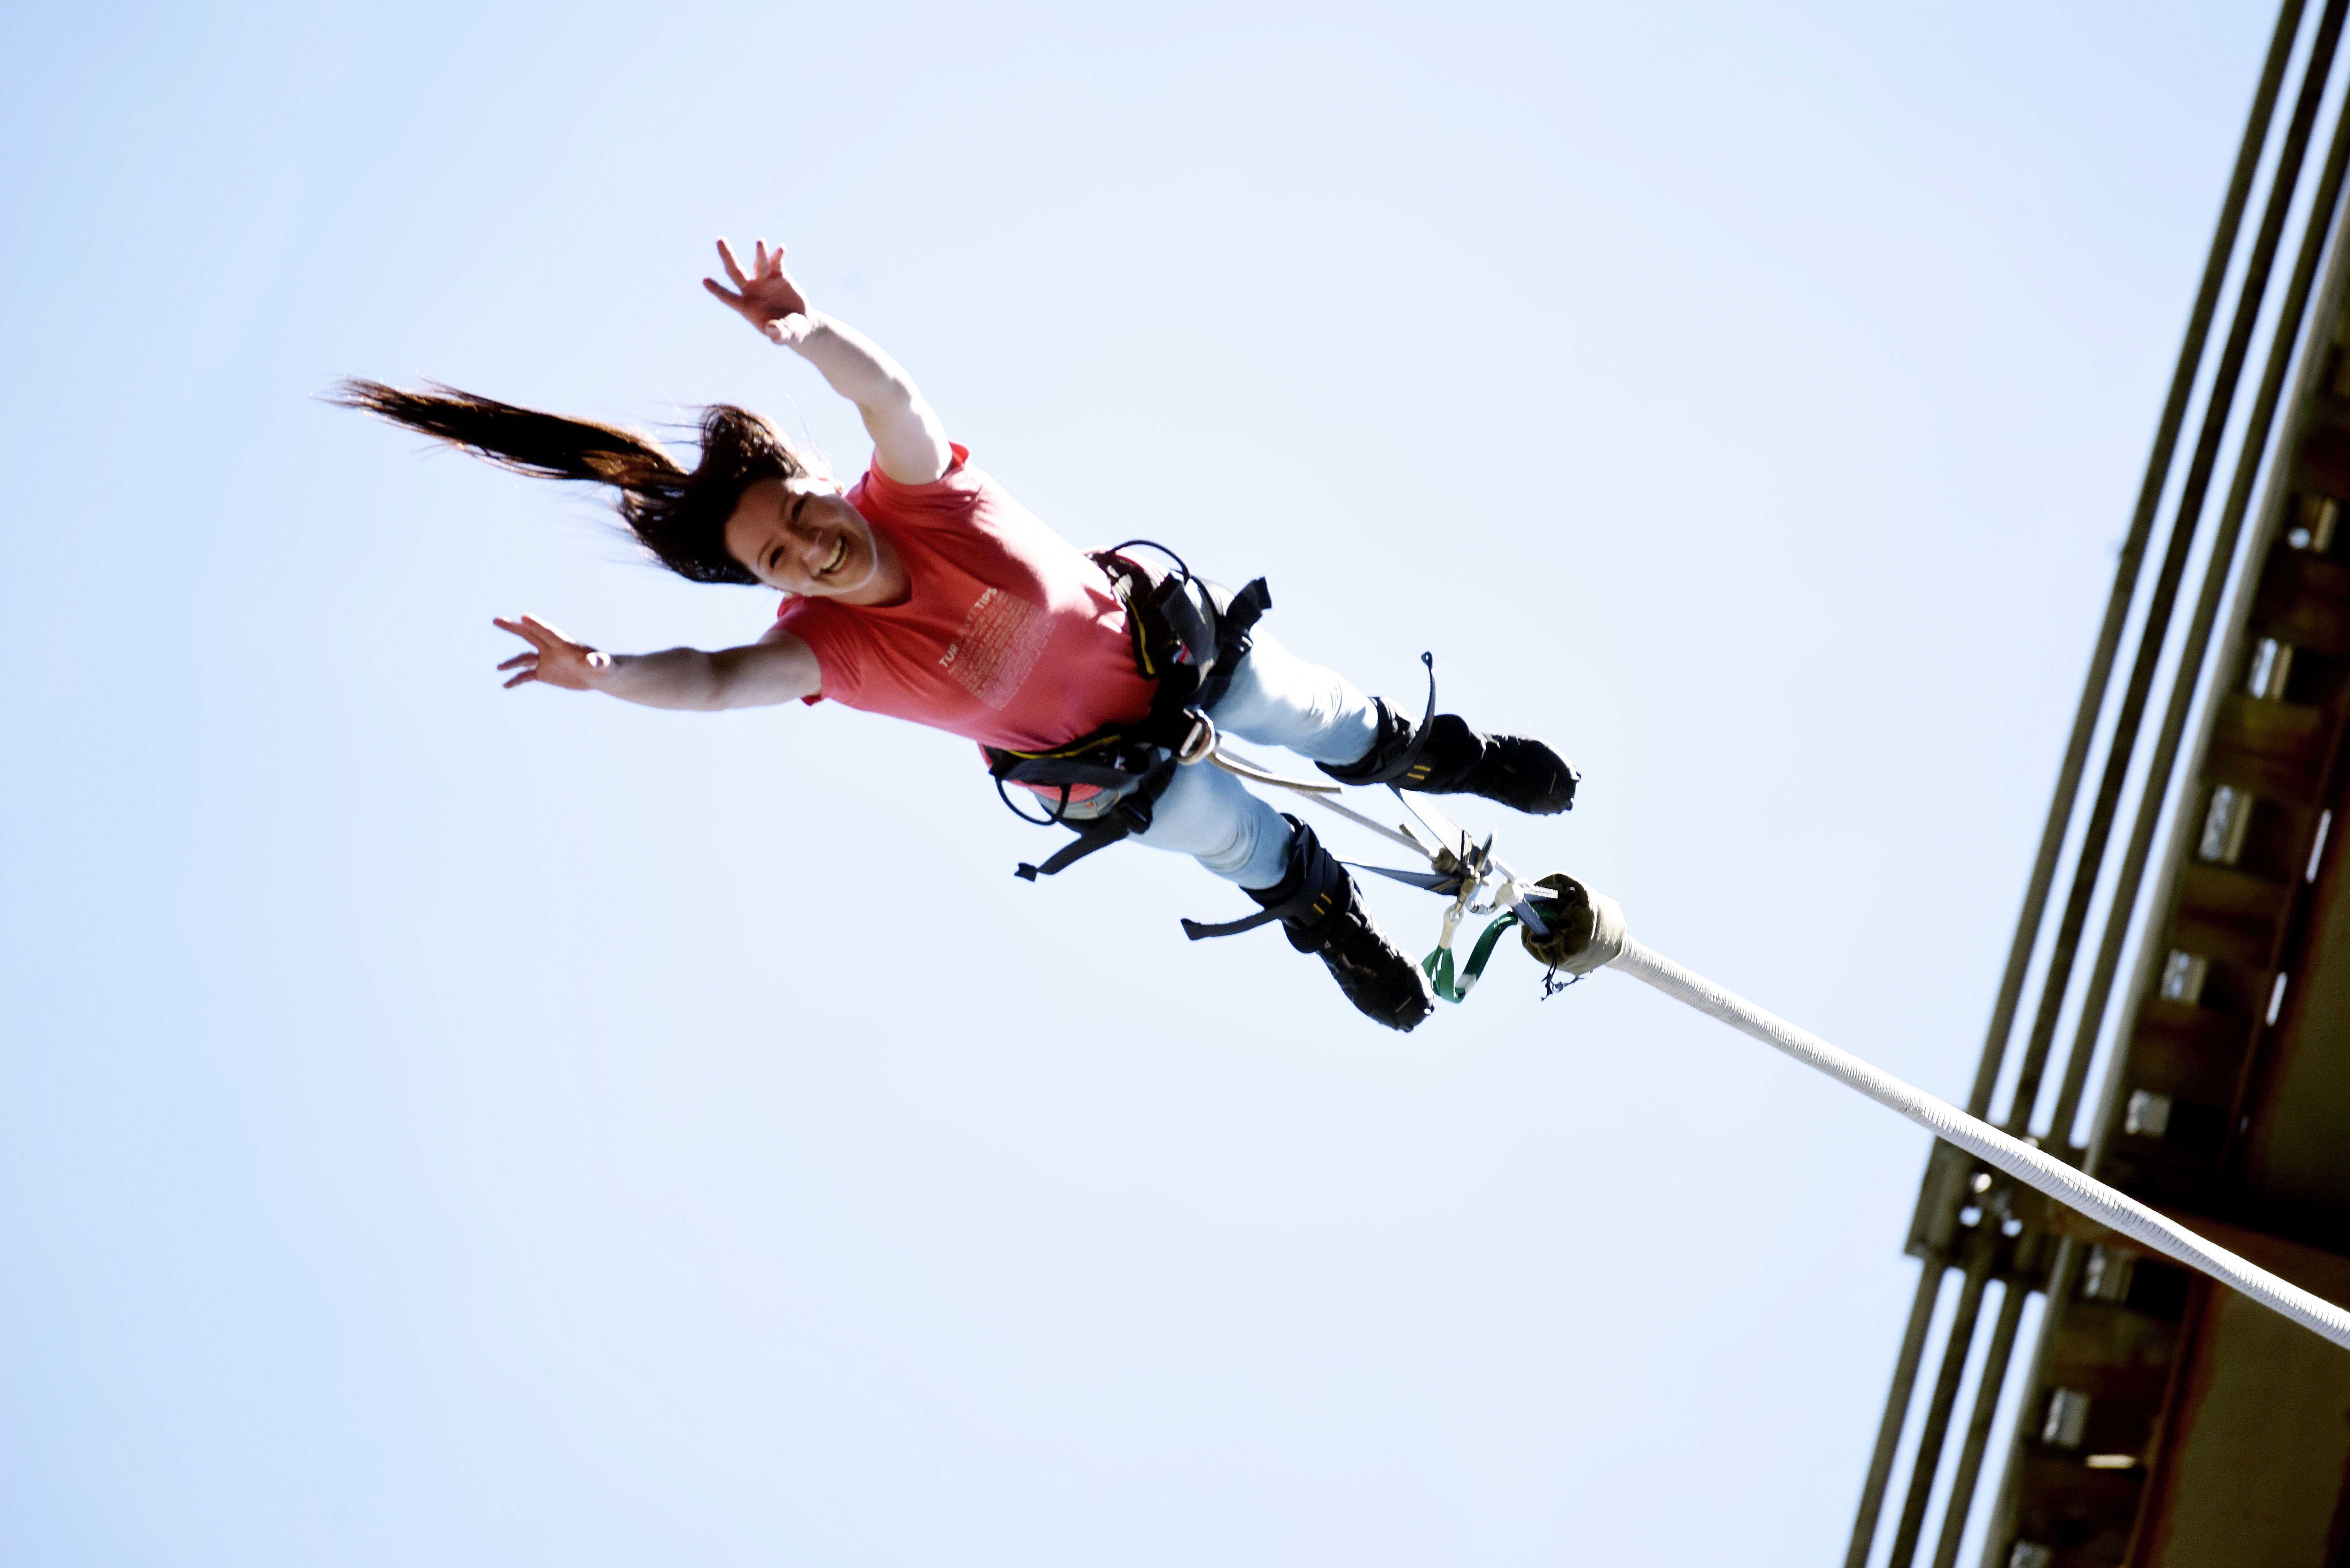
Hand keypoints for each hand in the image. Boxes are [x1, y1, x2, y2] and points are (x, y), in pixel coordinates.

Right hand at [493, 614, 612, 690]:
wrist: (598, 675)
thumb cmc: (603, 667)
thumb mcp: (603, 665)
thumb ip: (598, 661)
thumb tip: (595, 661)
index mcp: (564, 644)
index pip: (548, 632)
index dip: (537, 625)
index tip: (524, 617)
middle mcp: (551, 649)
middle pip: (529, 635)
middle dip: (514, 628)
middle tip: (496, 620)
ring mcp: (546, 660)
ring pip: (524, 658)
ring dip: (512, 662)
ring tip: (499, 668)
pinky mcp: (544, 672)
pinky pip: (526, 675)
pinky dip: (516, 679)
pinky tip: (506, 685)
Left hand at [702, 237, 810, 342]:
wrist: (801, 323)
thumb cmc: (787, 332)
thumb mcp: (783, 337)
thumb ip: (777, 334)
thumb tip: (772, 328)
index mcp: (746, 306)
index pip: (728, 297)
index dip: (717, 290)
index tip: (705, 280)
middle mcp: (752, 290)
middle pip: (735, 271)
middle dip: (727, 256)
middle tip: (720, 240)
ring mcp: (765, 281)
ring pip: (759, 264)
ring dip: (760, 253)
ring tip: (760, 241)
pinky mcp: (780, 276)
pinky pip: (777, 263)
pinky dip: (778, 256)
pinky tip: (780, 248)